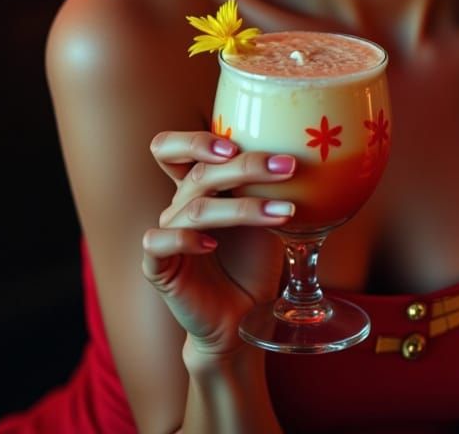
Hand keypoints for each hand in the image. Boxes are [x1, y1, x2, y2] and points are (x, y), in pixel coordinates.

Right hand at [142, 130, 297, 360]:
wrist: (242, 317)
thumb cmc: (253, 260)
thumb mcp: (265, 215)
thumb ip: (267, 186)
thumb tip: (300, 154)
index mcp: (197, 185)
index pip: (173, 148)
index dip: (196, 140)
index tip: (237, 144)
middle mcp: (178, 204)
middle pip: (198, 171)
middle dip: (245, 166)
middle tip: (286, 167)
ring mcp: (165, 233)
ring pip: (196, 207)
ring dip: (244, 208)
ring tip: (285, 213)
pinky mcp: (158, 267)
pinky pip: (158, 242)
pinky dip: (185, 239)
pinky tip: (213, 244)